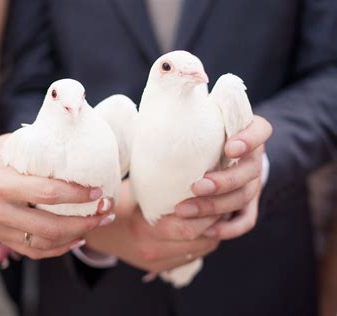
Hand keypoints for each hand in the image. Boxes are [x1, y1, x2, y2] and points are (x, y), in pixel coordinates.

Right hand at [0, 135, 114, 259]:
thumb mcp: (4, 145)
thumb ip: (36, 145)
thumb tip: (72, 138)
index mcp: (2, 181)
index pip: (49, 192)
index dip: (78, 195)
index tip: (99, 190)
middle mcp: (0, 209)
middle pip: (51, 225)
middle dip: (86, 221)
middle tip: (106, 210)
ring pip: (45, 243)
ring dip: (77, 236)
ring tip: (97, 224)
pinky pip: (32, 251)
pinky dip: (57, 249)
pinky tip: (75, 239)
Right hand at [85, 181, 219, 271]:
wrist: (95, 233)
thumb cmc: (115, 203)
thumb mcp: (133, 189)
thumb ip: (159, 182)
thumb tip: (191, 161)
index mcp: (143, 229)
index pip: (188, 226)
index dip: (209, 209)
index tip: (218, 190)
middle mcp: (152, 249)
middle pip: (200, 239)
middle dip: (218, 219)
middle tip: (226, 199)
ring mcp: (158, 262)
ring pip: (201, 250)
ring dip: (216, 231)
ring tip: (221, 209)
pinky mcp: (161, 268)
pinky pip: (193, 256)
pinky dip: (204, 241)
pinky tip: (206, 225)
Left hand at [175, 115, 272, 239]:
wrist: (207, 158)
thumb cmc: (194, 136)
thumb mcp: (195, 121)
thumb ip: (187, 113)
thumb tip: (165, 102)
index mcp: (245, 132)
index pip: (260, 130)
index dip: (250, 139)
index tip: (229, 147)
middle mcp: (253, 158)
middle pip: (250, 171)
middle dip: (224, 181)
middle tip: (196, 186)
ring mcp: (252, 183)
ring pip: (244, 196)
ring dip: (214, 206)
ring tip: (184, 210)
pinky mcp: (247, 205)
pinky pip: (246, 220)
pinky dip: (228, 228)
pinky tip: (206, 230)